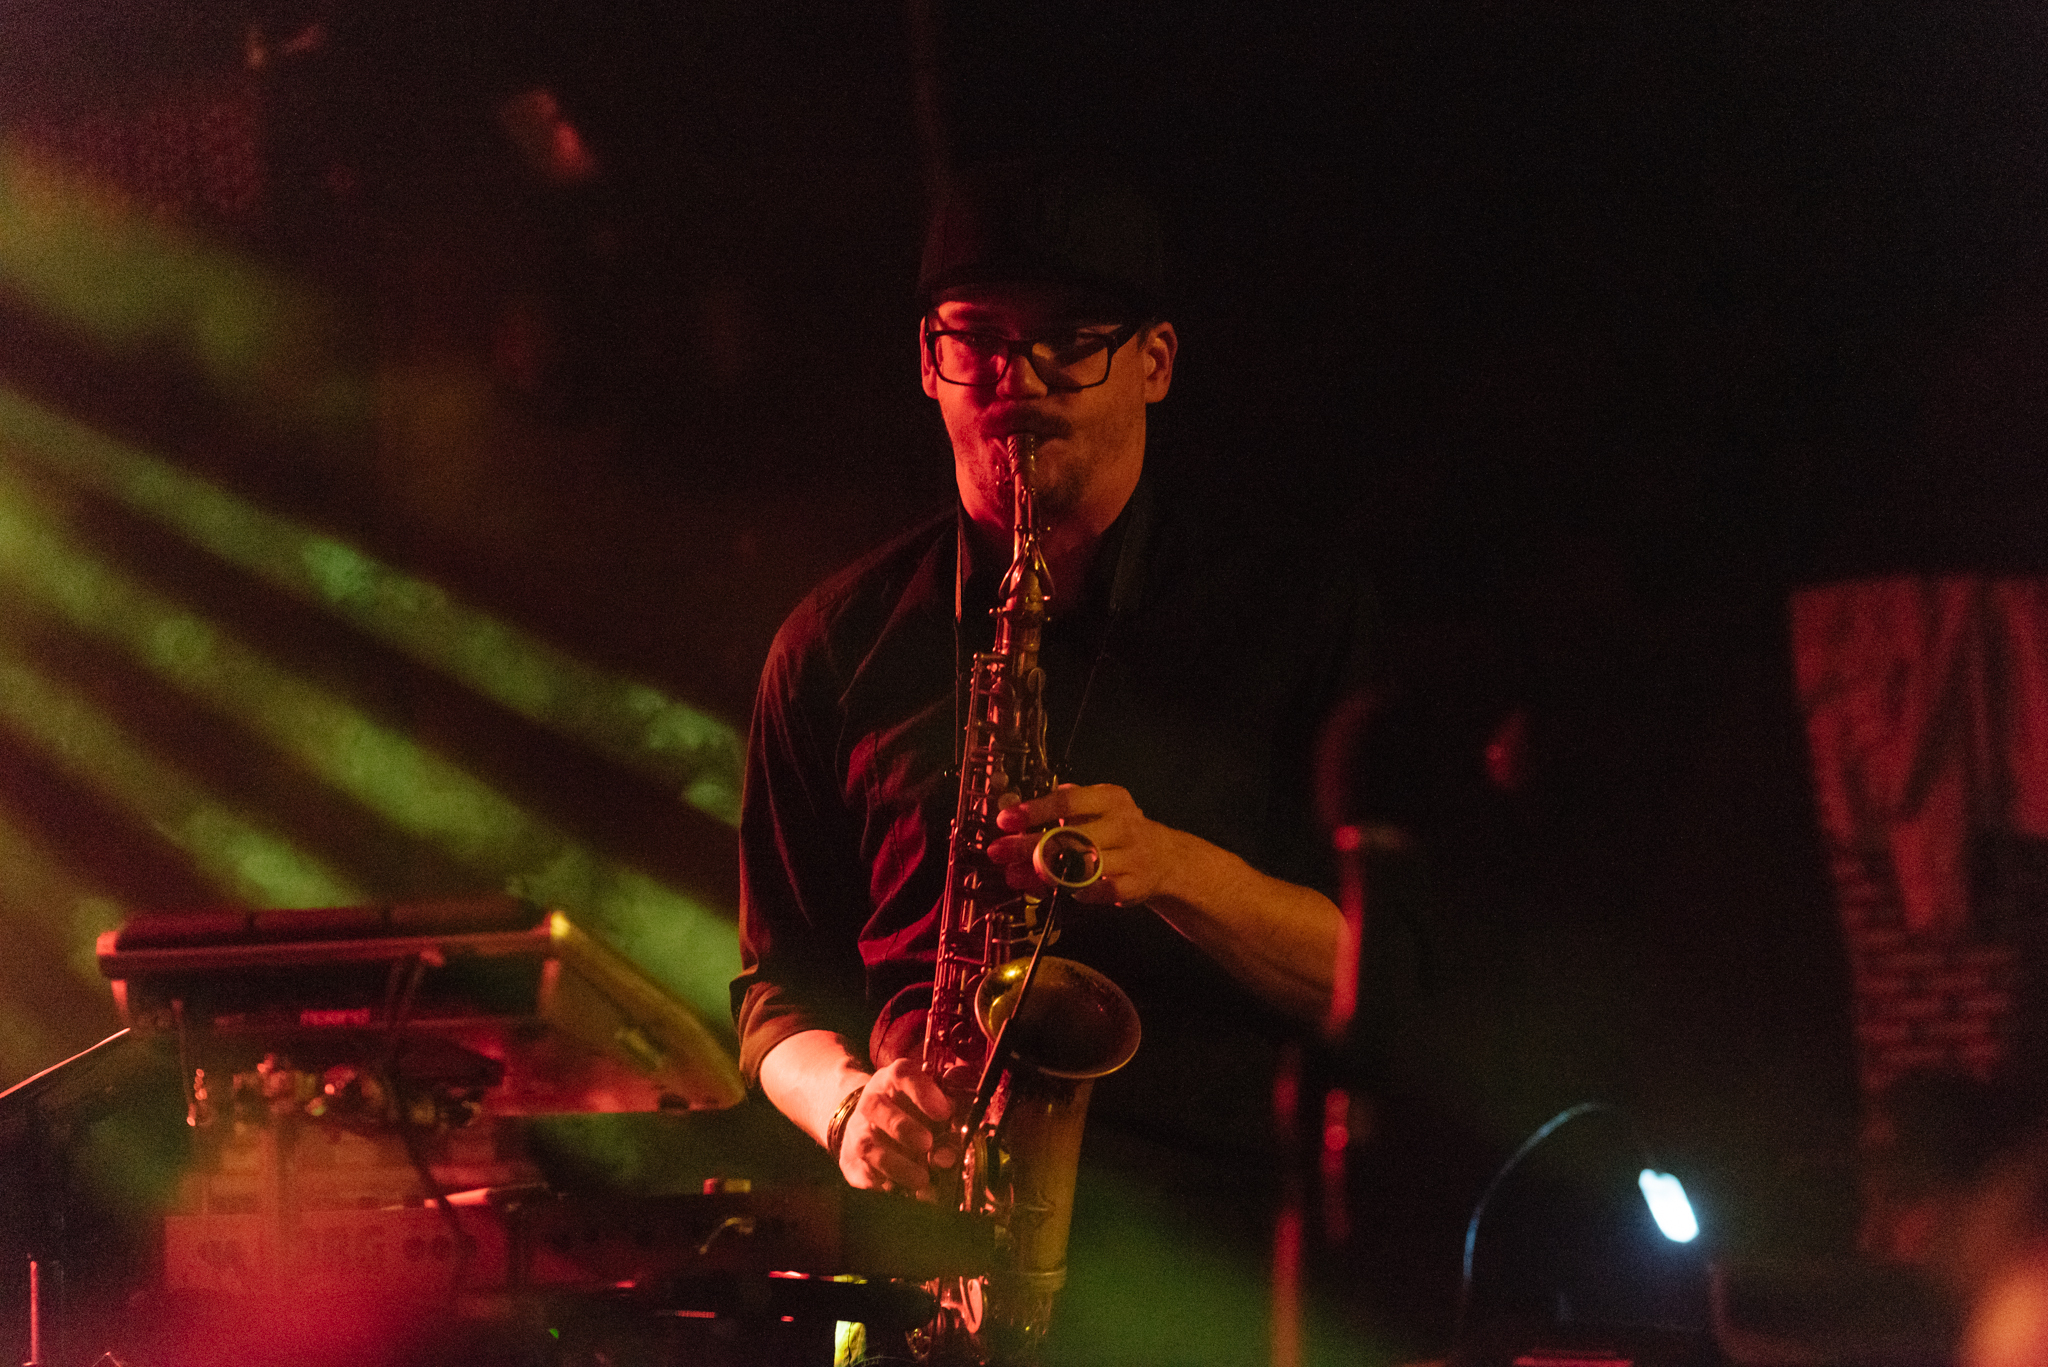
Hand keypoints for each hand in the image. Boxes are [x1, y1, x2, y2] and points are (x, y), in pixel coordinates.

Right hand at [838, 1058, 959, 1196]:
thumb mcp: (931, 1106)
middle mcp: (871, 1101)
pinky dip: (881, 1185)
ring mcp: (857, 1130)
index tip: (944, 1112)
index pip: (902, 1075)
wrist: (870, 1123)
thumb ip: (947, 1124)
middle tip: (927, 1144)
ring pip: (867, 1145)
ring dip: (896, 1165)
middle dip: (904, 1129)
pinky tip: (900, 1190)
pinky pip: (861, 1173)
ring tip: (921, 1178)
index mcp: (893, 1080)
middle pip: (878, 1108)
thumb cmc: (911, 1112)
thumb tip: (947, 1155)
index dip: (923, 1092)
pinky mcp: (850, 1160)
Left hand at [989, 783, 1176, 907]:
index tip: (1005, 820)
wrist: (1164, 857)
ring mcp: (1131, 856)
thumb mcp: (1096, 809)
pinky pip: (1095, 891)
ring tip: (1014, 876)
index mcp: (1110, 798)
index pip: (1069, 801)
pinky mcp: (1134, 886)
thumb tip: (1014, 820)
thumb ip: (1061, 811)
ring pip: (1080, 867)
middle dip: (1029, 846)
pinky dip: (1072, 891)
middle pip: (1071, 836)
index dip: (1035, 810)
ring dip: (1042, 873)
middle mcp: (1123, 824)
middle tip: (998, 852)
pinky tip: (1056, 888)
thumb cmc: (1116, 830)